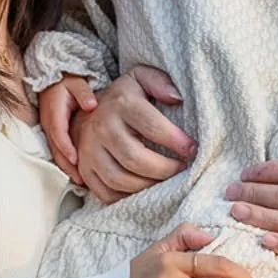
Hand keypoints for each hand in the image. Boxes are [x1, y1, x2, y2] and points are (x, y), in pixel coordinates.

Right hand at [39, 76, 98, 183]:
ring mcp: (50, 131)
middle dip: (68, 165)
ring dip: (67, 168)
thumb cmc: (66, 82)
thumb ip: (84, 93)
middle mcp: (49, 125)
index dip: (66, 147)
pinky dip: (66, 163)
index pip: (59, 133)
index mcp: (54, 113)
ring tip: (81, 180)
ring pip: (56, 154)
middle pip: (56, 150)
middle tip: (81, 179)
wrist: (53, 81)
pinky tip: (78, 172)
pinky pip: (58, 151)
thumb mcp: (76, 83)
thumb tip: (91, 105)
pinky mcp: (53, 135)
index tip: (76, 158)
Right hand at [76, 65, 195, 204]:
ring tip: (166, 181)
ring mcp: (90, 151)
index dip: (177, 142)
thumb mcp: (141, 78)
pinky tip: (146, 190)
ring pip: (121, 180)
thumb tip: (176, 98)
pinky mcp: (85, 169)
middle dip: (166, 170)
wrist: (84, 109)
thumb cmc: (124, 97)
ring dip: (150, 186)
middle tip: (182, 170)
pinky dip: (130, 198)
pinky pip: (107, 193)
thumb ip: (160, 82)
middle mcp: (102, 127)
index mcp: (121, 103)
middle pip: (136, 159)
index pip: (153, 127)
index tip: (193, 150)